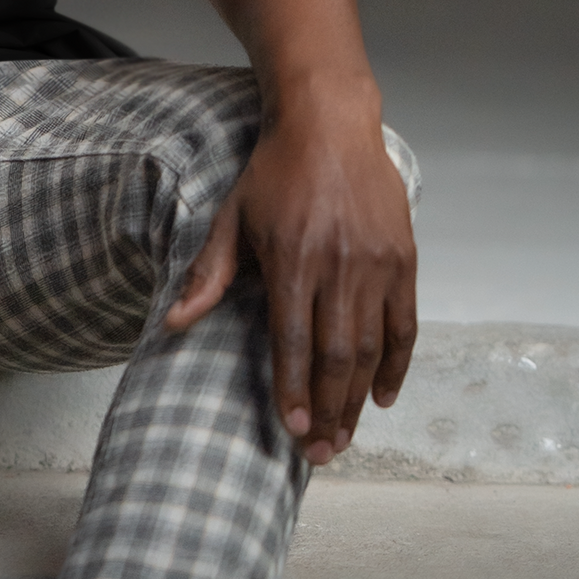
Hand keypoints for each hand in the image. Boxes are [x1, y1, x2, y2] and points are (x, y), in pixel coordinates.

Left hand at [164, 103, 415, 465]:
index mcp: (294, 259)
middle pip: (337, 354)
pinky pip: (404, 323)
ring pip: (371, 346)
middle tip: (320, 454)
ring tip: (345, 437)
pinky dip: (396, 363)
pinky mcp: (403, 258)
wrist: (330, 124)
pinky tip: (383, 396)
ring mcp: (376, 263)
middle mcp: (340, 266)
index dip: (295, 388)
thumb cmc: (274, 173)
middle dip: (329, 410)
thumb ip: (209, 275)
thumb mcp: (232, 218)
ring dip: (359, 398)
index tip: (292, 428)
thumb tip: (173, 323)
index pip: (294, 339)